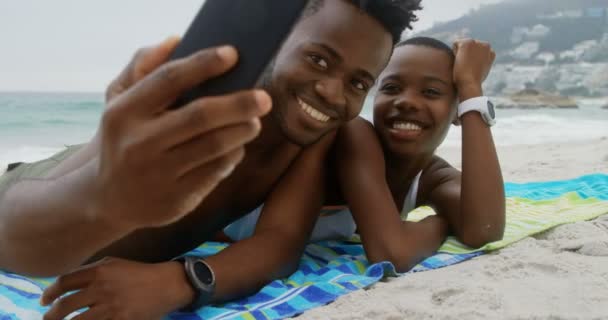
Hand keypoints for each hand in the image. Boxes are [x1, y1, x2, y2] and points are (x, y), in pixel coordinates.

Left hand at [40, 258, 193, 319]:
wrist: (167, 284)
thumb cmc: (139, 273)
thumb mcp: (114, 264)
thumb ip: (91, 271)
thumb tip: (66, 283)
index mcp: (99, 270)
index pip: (64, 282)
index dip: (49, 293)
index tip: (44, 301)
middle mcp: (102, 288)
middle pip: (64, 306)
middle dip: (51, 315)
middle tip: (48, 318)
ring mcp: (110, 307)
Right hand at [91, 44, 271, 229]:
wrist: (107, 198)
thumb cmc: (124, 139)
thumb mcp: (120, 102)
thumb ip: (144, 67)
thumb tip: (177, 41)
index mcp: (124, 112)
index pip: (169, 80)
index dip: (203, 64)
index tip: (232, 55)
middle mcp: (139, 143)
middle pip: (201, 116)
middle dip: (239, 104)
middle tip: (263, 98)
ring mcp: (158, 174)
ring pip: (214, 146)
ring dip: (243, 131)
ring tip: (254, 121)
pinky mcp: (175, 199)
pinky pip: (216, 171)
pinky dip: (233, 155)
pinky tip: (237, 146)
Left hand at [452, 39, 495, 100]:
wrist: (470, 84)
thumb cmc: (473, 83)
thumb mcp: (480, 73)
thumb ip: (479, 64)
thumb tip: (474, 65)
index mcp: (491, 53)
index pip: (475, 51)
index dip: (470, 59)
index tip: (470, 68)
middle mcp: (486, 45)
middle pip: (468, 46)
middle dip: (465, 55)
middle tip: (466, 67)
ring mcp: (477, 43)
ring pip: (462, 44)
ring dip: (460, 54)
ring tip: (464, 65)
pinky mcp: (468, 42)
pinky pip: (455, 43)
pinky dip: (454, 52)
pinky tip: (459, 61)